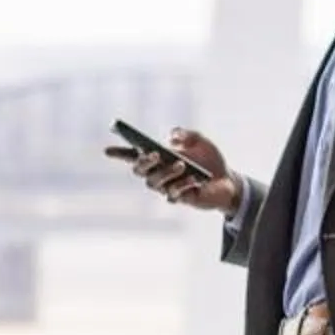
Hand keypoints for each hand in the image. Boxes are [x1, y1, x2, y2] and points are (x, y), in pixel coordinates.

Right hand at [105, 127, 239, 215]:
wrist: (227, 181)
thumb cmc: (210, 160)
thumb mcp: (201, 142)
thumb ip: (187, 135)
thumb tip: (171, 135)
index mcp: (158, 157)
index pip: (133, 156)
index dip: (119, 154)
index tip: (107, 150)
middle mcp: (158, 173)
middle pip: (139, 171)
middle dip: (144, 162)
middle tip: (156, 154)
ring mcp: (166, 188)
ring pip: (155, 183)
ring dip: (167, 173)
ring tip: (181, 165)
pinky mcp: (179, 199)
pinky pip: (174, 195)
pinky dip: (183, 185)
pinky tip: (194, 180)